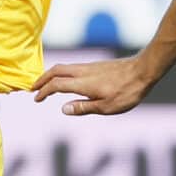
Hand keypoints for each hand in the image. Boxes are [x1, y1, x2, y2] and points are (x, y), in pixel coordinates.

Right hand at [31, 57, 157, 116]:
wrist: (143, 71)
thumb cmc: (127, 92)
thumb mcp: (106, 107)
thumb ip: (84, 108)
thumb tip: (63, 109)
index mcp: (83, 84)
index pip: (56, 85)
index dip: (43, 92)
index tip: (36, 99)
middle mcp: (83, 72)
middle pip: (55, 71)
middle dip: (41, 79)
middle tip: (32, 88)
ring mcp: (90, 67)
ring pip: (64, 67)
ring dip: (51, 75)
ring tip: (46, 84)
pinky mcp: (96, 66)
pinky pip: (73, 67)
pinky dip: (63, 73)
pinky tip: (67, 80)